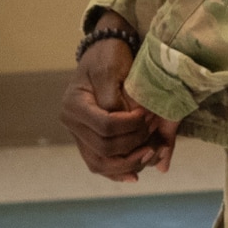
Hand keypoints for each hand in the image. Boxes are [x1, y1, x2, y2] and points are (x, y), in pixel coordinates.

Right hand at [60, 13, 157, 181]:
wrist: (103, 52)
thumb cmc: (109, 56)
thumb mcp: (113, 68)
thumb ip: (118, 95)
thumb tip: (130, 119)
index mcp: (74, 104)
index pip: (104, 126)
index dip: (130, 126)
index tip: (148, 116)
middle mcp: (72, 123)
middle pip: (102, 148)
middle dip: (133, 145)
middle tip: (154, 135)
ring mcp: (78, 133)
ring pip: (99, 162)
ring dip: (126, 163)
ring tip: (150, 156)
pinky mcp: (89, 139)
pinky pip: (99, 161)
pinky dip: (116, 170)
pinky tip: (134, 175)